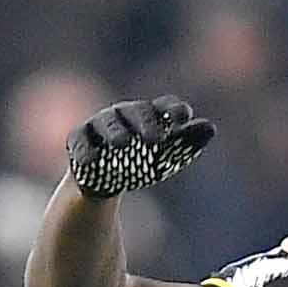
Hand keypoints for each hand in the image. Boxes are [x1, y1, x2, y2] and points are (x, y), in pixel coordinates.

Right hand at [66, 96, 215, 198]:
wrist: (108, 180)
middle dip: (145, 122)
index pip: (164, 106)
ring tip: (122, 144)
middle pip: (135, 111)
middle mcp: (124, 114)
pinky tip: (91, 161)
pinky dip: (84, 151)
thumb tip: (210, 127)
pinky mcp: (78, 140)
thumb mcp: (169, 154)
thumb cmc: (144, 160)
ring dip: (115, 132)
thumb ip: (188, 140)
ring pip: (106, 123)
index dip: (173, 109)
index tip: (183, 118)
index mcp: (150, 115)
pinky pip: (78, 142)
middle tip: (156, 139)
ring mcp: (99, 126)